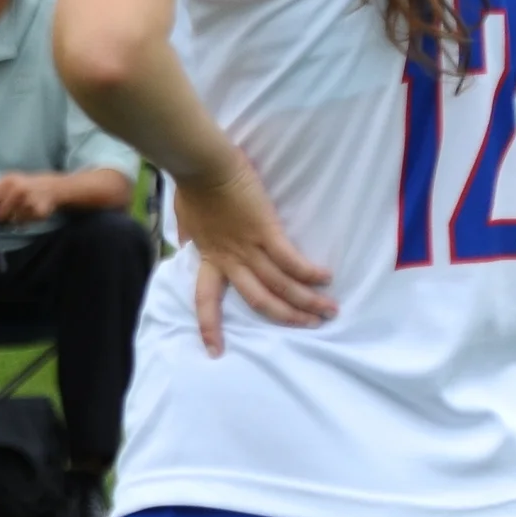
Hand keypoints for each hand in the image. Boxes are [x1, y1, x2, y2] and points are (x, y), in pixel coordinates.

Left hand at [0, 169, 61, 224]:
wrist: (51, 188)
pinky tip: (28, 213)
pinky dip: (24, 221)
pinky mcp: (39, 212)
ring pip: (12, 220)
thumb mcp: (5, 181)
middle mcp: (19, 190)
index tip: (0, 202)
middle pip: (0, 213)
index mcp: (9, 181)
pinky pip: (24, 223)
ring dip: (14, 218)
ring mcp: (30, 201)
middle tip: (10, 209)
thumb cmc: (23, 185)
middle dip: (2, 214)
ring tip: (19, 210)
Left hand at [171, 151, 332, 355]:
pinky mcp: (266, 230)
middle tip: (310, 326)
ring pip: (280, 285)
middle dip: (287, 317)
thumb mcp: (187, 219)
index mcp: (209, 258)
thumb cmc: (194, 187)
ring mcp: (248, 247)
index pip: (206, 301)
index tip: (214, 352)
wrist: (202, 165)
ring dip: (306, 300)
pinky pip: (290, 259)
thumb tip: (188, 240)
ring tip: (328, 310)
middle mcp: (230, 259)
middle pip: (259, 300)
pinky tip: (325, 278)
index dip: (209, 327)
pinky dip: (309, 272)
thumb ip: (192, 235)